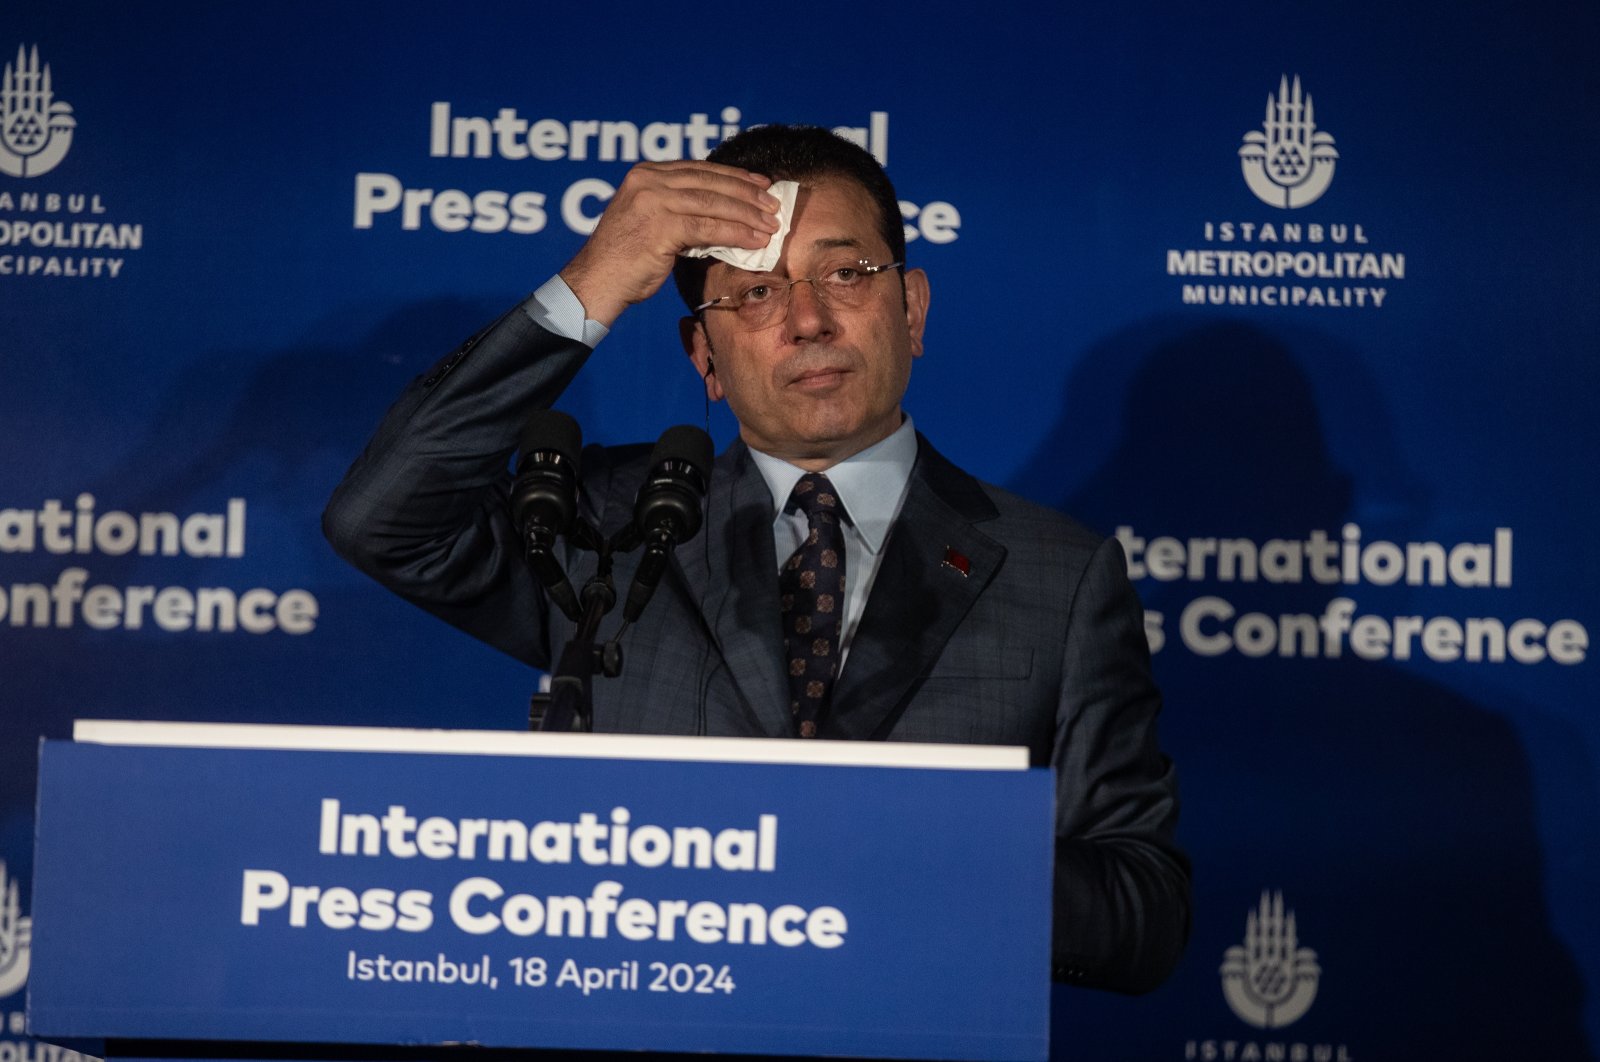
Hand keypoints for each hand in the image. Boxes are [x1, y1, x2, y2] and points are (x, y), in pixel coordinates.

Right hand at [560, 161, 780, 326]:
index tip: (760, 185)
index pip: (699, 169)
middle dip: (747, 194)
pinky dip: (737, 234)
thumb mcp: (650, 222)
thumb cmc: (625, 261)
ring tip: (771, 225)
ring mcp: (653, 200)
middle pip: (710, 182)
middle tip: (774, 205)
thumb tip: (720, 210)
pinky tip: (755, 241)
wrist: (596, 283)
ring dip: (748, 215)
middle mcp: (648, 180)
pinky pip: (709, 227)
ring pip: (714, 203)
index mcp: (645, 173)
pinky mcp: (661, 225)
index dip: (734, 176)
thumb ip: (677, 208)